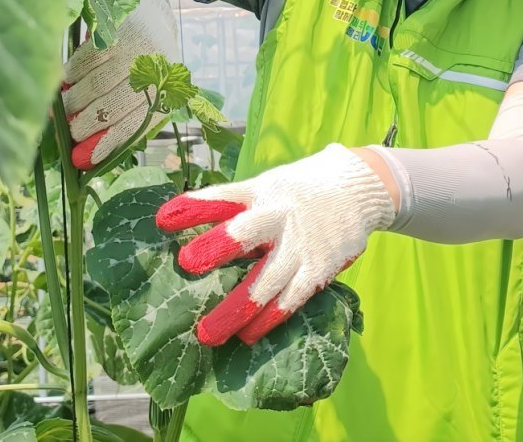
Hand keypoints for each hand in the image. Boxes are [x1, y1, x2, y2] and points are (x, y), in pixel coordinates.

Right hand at [61, 0, 178, 169]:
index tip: (81, 159)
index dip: (105, 143)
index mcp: (165, 93)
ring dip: (73, 102)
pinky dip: (71, 74)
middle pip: (111, 106)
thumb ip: (118, 125)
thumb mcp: (142, 97)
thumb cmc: (145, 67)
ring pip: (95, 85)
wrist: (152, 16)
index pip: (133, 125)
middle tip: (68, 134)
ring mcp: (134, 50)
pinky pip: (86, 60)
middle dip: (84, 126)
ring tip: (64, 110)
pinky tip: (67, 81)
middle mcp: (153, 71)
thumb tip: (84, 158)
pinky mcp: (116, 31)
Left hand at [155, 144, 395, 345]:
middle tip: (186, 265)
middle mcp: (279, 215)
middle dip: (216, 248)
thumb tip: (186, 224)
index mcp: (262, 192)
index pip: (223, 197)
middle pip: (245, 232)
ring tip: (207, 334)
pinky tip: (247, 336)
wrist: (359, 188)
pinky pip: (291, 300)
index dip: (193, 207)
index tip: (163, 220)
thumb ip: (235, 207)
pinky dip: (268, 319)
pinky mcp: (319, 269)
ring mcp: (300, 245)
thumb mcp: (267, 186)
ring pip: (265, 282)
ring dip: (235, 310)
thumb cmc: (299, 190)